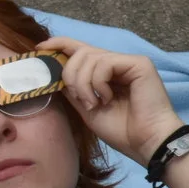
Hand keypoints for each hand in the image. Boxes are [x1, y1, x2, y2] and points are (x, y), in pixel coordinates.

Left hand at [38, 38, 182, 163]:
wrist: (147, 142)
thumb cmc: (122, 131)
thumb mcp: (87, 109)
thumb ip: (73, 90)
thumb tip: (53, 72)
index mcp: (107, 73)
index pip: (80, 49)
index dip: (59, 44)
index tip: (40, 48)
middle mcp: (118, 63)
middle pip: (81, 52)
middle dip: (71, 75)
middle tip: (81, 100)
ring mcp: (129, 62)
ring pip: (89, 57)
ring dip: (83, 83)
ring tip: (94, 103)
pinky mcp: (139, 63)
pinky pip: (105, 63)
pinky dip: (98, 82)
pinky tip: (107, 98)